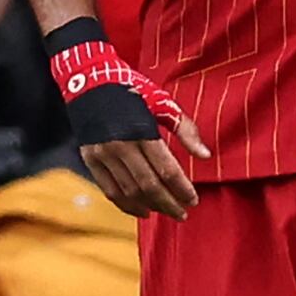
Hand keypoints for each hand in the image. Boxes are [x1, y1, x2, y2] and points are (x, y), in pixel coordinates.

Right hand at [50, 35, 209, 218]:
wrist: (89, 81)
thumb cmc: (133, 89)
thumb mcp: (163, 103)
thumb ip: (185, 130)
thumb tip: (206, 156)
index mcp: (142, 131)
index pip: (167, 170)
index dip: (182, 189)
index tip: (194, 200)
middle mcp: (121, 146)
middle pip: (149, 186)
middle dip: (169, 203)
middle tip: (184, 213)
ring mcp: (103, 154)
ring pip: (129, 192)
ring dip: (150, 207)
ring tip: (166, 212)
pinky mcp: (90, 159)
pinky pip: (109, 190)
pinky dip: (126, 205)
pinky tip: (142, 211)